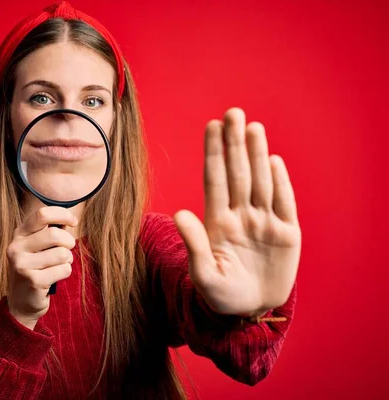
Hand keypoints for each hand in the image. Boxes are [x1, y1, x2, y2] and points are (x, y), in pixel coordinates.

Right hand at [7, 206, 77, 329]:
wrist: (21, 302)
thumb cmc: (36, 268)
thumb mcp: (36, 247)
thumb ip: (49, 231)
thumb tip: (70, 219)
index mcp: (19, 234)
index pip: (42, 214)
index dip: (63, 214)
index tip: (73, 221)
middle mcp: (16, 247)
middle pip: (55, 234)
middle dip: (69, 242)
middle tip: (67, 250)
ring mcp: (22, 265)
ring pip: (62, 253)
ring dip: (67, 260)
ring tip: (58, 266)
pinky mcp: (33, 281)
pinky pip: (63, 269)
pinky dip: (65, 272)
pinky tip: (54, 277)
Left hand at [174, 108, 300, 316]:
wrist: (249, 311)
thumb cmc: (221, 294)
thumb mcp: (204, 275)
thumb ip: (194, 244)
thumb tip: (179, 214)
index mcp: (218, 222)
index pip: (215, 180)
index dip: (214, 153)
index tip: (211, 126)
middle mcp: (240, 215)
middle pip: (238, 173)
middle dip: (235, 144)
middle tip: (233, 113)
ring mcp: (264, 222)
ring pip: (260, 181)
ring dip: (256, 154)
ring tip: (252, 127)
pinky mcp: (286, 233)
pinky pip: (284, 203)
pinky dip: (280, 183)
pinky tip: (272, 160)